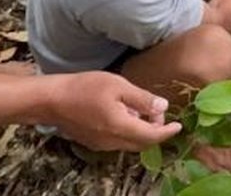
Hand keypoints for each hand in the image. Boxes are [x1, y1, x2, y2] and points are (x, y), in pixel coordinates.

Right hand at [42, 71, 181, 150]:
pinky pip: (117, 142)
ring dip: (141, 132)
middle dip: (155, 131)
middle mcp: (112, 142)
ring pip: (129, 143)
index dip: (167, 132)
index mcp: (121, 128)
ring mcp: (101, 144)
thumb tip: (163, 108)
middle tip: (158, 113)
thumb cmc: (85, 88)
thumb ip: (142, 99)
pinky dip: (128, 132)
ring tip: (141, 110)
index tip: (178, 125)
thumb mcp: (118, 86)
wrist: (52, 99)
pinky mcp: (92, 142)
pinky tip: (124, 114)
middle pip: (142, 143)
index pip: (152, 137)